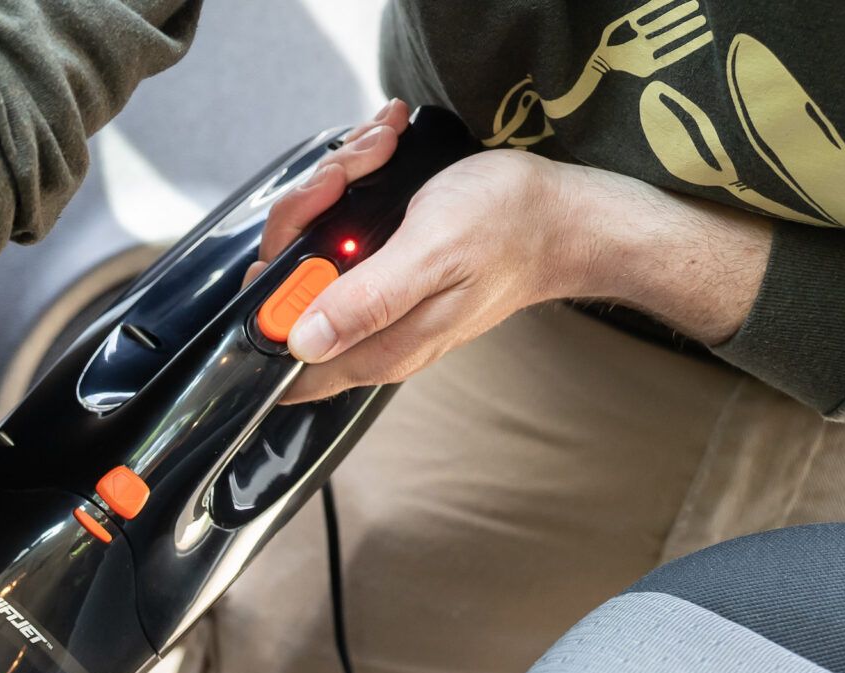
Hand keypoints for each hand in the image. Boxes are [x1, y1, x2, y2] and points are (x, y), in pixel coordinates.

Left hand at [269, 111, 769, 402]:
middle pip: (288, 285)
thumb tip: (302, 340)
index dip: (277, 277)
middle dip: (309, 213)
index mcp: (374, 348)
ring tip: (376, 151)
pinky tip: (381, 159)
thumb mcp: (435, 254)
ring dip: (333, 190)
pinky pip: (341, 237)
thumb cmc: (512, 228)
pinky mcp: (383, 278)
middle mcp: (366, 338)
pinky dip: (352, 190)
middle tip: (352, 169)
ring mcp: (374, 308)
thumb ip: (367, 301)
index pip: (280, 341)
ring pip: (313, 251)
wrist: (567, 218)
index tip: (315, 220)